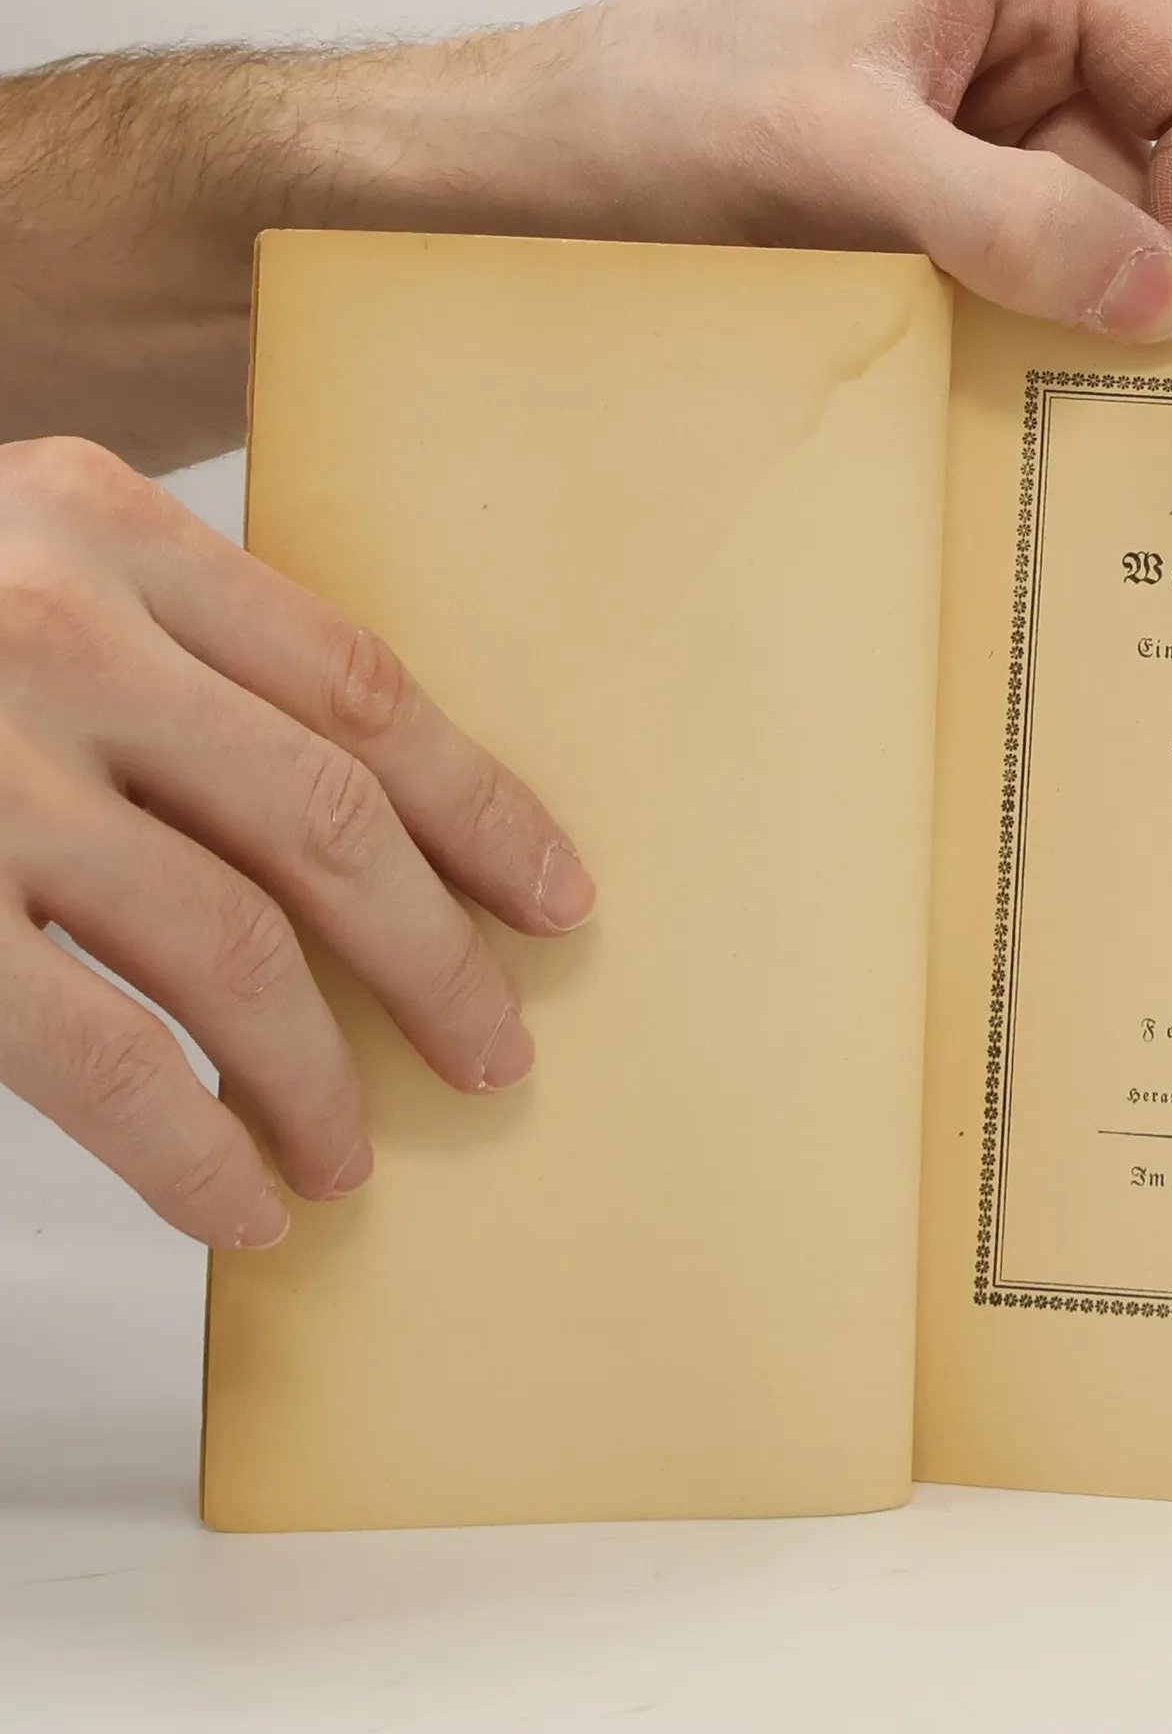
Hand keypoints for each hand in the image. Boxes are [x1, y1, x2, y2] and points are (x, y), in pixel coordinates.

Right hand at [0, 439, 595, 1247]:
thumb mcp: (14, 573)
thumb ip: (168, 652)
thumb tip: (360, 817)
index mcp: (103, 530)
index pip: (361, 688)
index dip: (481, 808)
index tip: (556, 895)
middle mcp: (47, 629)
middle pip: (326, 821)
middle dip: (436, 956)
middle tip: (496, 1049)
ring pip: (234, 947)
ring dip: (322, 1071)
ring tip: (353, 1150)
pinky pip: (105, 1056)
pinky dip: (197, 1146)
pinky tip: (249, 1203)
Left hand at [331, 0, 1171, 342]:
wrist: (523, 175)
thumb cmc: (645, 107)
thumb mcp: (831, 148)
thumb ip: (1002, 213)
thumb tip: (1156, 294)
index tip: (1156, 317)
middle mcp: (1025, 67)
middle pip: (1169, 187)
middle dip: (1135, 288)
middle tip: (1080, 384)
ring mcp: (981, 160)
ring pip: (1098, 265)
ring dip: (1062, 334)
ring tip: (989, 381)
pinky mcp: (935, 238)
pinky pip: (1022, 305)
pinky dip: (1007, 356)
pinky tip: (953, 386)